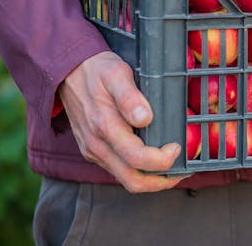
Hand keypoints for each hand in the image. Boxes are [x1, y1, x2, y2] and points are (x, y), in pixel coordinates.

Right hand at [59, 51, 184, 191]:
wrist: (68, 72)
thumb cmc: (97, 70)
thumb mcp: (116, 73)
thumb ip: (129, 97)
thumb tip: (145, 118)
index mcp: (105, 127)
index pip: (137, 159)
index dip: (162, 160)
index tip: (177, 147)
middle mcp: (97, 145)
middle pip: (133, 180)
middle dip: (162, 181)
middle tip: (183, 170)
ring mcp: (94, 151)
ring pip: (126, 179)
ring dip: (152, 180)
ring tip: (174, 169)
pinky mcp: (93, 151)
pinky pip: (119, 170)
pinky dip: (140, 172)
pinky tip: (154, 160)